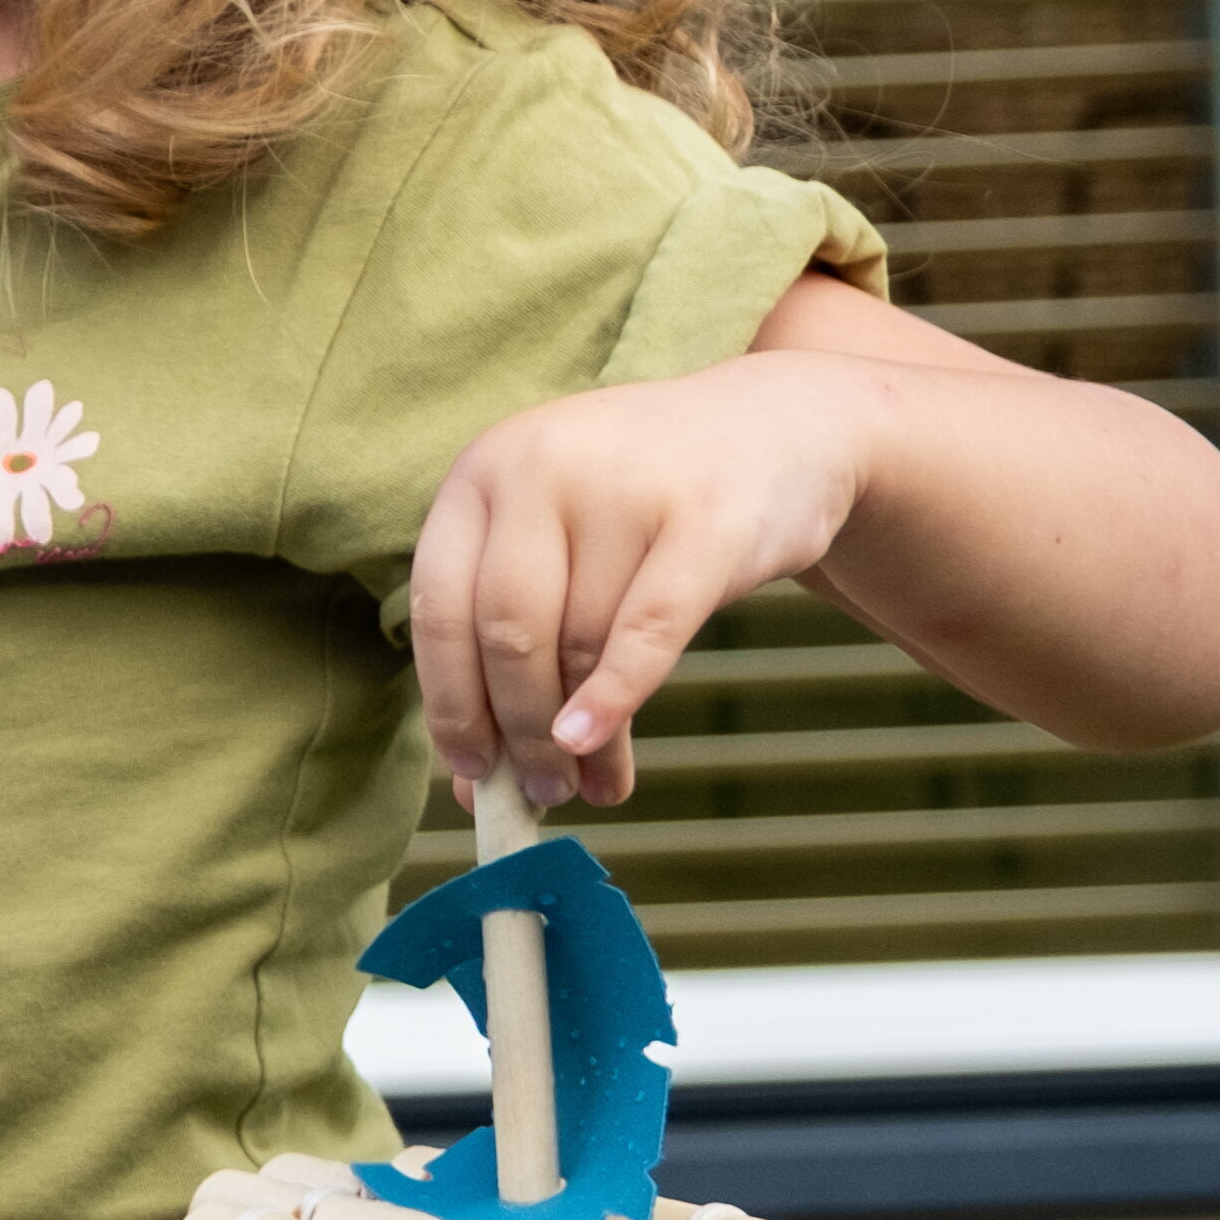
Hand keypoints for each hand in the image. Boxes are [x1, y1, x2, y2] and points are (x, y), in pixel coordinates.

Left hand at [405, 351, 884, 811]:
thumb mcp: (564, 547)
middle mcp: (539, 467)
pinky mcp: (706, 518)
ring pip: (581, 643)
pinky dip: (615, 698)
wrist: (778, 427)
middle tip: (538, 793)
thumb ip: (516, 644)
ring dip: (578, 735)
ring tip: (592, 785)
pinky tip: (598, 748)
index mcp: (482, 473)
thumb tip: (471, 786)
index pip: (440, 605)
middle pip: (507, 632)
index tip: (469, 768)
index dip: (449, 699)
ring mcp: (622, 486)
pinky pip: (646, 630)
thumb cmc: (645, 508)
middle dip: (517, 729)